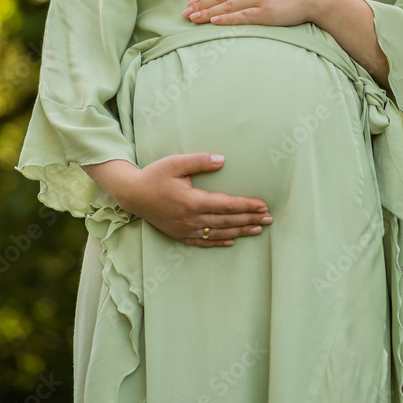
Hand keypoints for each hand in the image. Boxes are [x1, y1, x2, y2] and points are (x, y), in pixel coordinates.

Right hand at [85, 155, 273, 246]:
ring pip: (219, 233)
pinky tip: (232, 241)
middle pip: (227, 221)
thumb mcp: (175, 163)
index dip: (247, 205)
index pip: (227, 205)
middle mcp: (191, 219)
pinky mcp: (179, 234)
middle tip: (269, 218)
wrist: (132, 194)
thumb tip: (222, 160)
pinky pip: (204, 242)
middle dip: (250, 219)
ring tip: (258, 229)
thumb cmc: (154, 175)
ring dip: (240, 231)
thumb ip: (200, 161)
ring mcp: (185, 229)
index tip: (263, 205)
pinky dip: (220, 242)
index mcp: (192, 201)